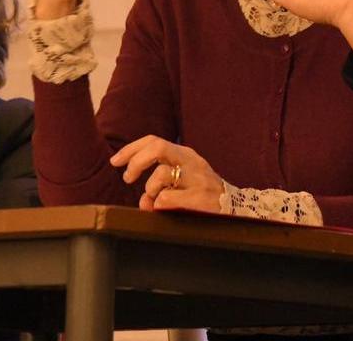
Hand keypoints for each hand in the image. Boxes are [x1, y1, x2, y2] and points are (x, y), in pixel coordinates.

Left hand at [109, 135, 226, 211]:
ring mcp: (197, 178)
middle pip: (157, 147)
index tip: (115, 161)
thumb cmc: (203, 196)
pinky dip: (159, 204)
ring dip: (149, 189)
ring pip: (161, 174)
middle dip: (136, 161)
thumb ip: (158, 187)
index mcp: (185, 155)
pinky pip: (167, 198)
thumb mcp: (181, 184)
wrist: (237, 210)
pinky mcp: (201, 197)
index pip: (154, 141)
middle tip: (127, 178)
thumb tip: (143, 202)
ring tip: (154, 199)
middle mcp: (192, 161)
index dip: (131, 149)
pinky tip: (165, 209)